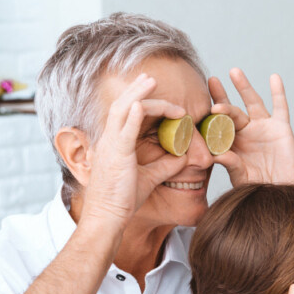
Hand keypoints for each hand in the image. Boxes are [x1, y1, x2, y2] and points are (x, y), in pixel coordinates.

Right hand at [79, 74, 188, 228]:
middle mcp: (110, 140)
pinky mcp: (116, 156)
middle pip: (123, 105)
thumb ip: (166, 165)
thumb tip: (185, 157)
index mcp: (116, 144)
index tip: (158, 96)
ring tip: (149, 80)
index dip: (141, 101)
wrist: (108, 216)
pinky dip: (133, 116)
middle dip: (137, 89)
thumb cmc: (123, 199)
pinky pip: (124, 131)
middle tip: (150, 77)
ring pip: (122, 111)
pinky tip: (141, 104)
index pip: (127, 114)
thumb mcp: (150, 177)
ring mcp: (111, 146)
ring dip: (137, 94)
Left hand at [209, 69, 293, 187]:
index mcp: (231, 142)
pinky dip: (278, 92)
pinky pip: (280, 107)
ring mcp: (263, 127)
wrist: (283, 192)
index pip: (218, 124)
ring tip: (234, 71)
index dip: (211, 115)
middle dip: (221, 95)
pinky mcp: (281, 127)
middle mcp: (246, 131)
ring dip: (244, 86)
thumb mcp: (241, 176)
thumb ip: (230, 164)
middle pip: (231, 109)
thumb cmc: (259, 188)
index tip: (202, 107)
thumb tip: (216, 154)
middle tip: (211, 81)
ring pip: (252, 102)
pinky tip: (274, 77)